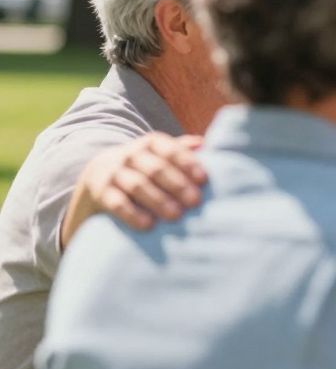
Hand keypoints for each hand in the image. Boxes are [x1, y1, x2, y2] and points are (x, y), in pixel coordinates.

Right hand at [63, 133, 205, 246]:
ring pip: (138, 185)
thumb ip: (181, 149)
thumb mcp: (160, 155)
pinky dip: (132, 214)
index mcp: (150, 144)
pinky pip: (117, 203)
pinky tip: (148, 225)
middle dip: (177, 185)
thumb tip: (203, 143)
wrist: (98, 176)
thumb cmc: (144, 167)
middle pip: (156, 169)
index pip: (170, 150)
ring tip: (176, 215)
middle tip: (195, 201)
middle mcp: (130, 155)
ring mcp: (113, 172)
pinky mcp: (101, 192)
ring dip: (158, 200)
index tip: (203, 180)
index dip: (187, 163)